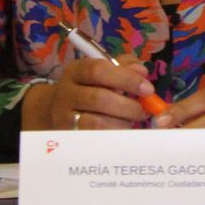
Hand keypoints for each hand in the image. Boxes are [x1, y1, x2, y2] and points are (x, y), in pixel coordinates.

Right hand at [23, 56, 156, 130]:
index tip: (148, 89)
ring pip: (96, 122)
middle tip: (144, 111)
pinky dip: (113, 134)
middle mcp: (67, 93)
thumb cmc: (90, 86)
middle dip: (128, 106)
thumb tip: (142, 72)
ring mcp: (64, 117)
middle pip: (99, 98)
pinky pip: (94, 138)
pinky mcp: (68, 136)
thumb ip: (125, 66)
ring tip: (133, 120)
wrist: (57, 109)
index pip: (99, 70)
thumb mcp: (104, 70)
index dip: (126, 79)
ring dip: (122, 122)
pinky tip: (122, 130)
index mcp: (77, 70)